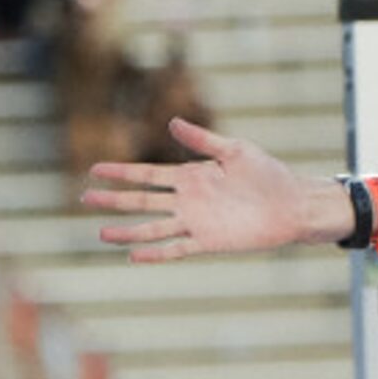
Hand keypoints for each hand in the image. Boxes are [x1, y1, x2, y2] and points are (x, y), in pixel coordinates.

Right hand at [81, 118, 320, 261]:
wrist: (293, 204)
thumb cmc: (268, 174)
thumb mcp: (235, 151)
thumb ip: (203, 140)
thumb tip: (171, 121)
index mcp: (191, 175)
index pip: (147, 174)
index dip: (121, 172)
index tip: (94, 169)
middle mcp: (188, 200)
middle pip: (142, 200)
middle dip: (114, 199)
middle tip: (84, 197)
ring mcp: (196, 222)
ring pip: (152, 227)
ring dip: (127, 231)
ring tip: (101, 233)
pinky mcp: (209, 241)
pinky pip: (176, 249)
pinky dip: (155, 253)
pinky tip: (133, 257)